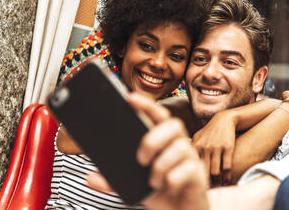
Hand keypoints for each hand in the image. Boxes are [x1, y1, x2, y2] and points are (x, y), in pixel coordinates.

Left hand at [87, 92, 208, 209]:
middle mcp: (179, 144)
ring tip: (152, 179)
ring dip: (161, 163)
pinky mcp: (198, 175)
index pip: (158, 115)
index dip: (147, 104)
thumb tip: (90, 177)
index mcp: (164, 141)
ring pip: (182, 146)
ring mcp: (191, 158)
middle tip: (140, 159)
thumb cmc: (159, 191)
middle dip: (154, 138)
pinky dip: (172, 179)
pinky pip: (187, 169)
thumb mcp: (134, 185)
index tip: (130, 98)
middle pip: (173, 124)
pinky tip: (166, 187)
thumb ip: (115, 181)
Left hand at [192, 110, 235, 185]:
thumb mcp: (196, 138)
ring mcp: (216, 147)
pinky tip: (226, 182)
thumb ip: (190, 151)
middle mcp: (204, 146)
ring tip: (217, 186)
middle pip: (202, 171)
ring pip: (215, 171)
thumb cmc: (208, 132)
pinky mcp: (228, 147)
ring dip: (217, 182)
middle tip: (206, 190)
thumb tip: (181, 164)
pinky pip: (226, 167)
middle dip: (204, 182)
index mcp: (194, 146)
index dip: (192, 177)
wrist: (224, 120)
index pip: (191, 165)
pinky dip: (226, 177)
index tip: (194, 184)